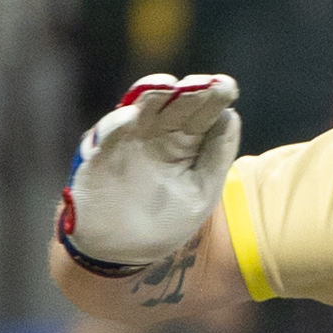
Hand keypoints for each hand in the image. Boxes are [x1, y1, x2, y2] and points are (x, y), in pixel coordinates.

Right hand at [60, 73, 239, 272]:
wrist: (120, 250)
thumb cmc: (162, 223)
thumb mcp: (200, 194)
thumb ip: (216, 159)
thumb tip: (232, 116)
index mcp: (185, 144)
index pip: (202, 115)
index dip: (213, 99)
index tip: (228, 87)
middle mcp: (158, 135)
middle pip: (177, 105)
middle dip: (191, 92)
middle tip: (208, 82)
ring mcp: (129, 139)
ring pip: (143, 108)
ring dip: (155, 94)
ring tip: (171, 85)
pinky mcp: (101, 153)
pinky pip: (108, 133)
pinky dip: (117, 123)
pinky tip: (132, 115)